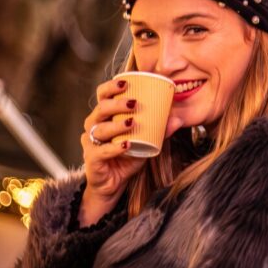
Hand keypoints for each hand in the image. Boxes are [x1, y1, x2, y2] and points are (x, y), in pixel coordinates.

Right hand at [79, 79, 176, 223]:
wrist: (113, 184)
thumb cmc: (127, 156)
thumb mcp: (144, 140)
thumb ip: (158, 130)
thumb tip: (176, 119)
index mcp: (104, 116)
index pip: (103, 95)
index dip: (111, 87)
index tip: (126, 83)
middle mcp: (93, 126)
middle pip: (101, 109)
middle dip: (117, 104)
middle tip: (134, 103)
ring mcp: (91, 143)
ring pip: (100, 129)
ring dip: (117, 124)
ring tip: (132, 123)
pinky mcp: (92, 159)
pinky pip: (102, 151)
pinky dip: (115, 147)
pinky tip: (126, 144)